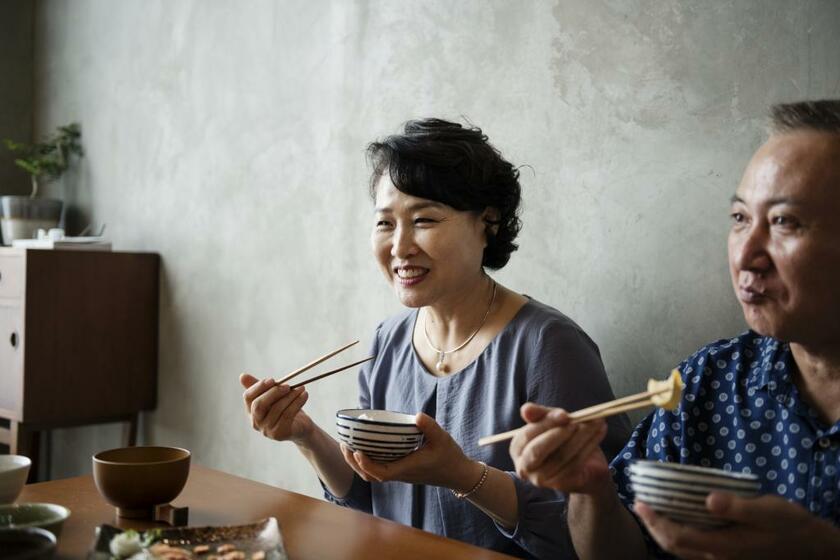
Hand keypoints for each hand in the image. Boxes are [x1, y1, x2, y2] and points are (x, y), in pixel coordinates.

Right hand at [240, 373, 312, 443]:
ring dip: (290, 396)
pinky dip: (297, 402)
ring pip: (276, 409)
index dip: (258, 387)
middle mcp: (256, 422)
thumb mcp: (274, 395)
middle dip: (273, 392)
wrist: (301, 427)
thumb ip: (261, 386)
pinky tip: (305, 395)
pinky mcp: (279, 434)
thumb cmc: (286, 408)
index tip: (272, 379)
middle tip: (287, 385)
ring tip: (301, 388)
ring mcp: (267, 430)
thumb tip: (242, 376)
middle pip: (259, 405)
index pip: (248, 397)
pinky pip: (288, 415)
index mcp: (251, 411)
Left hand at [339, 413, 481, 490]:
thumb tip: (417, 415)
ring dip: (358, 463)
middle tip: (345, 444)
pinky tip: (365, 446)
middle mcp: (400, 473)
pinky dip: (367, 461)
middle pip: (370, 475)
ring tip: (349, 446)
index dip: (366, 464)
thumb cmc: (449, 456)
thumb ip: (429, 427)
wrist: (457, 473)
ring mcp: (399, 473)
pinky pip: (378, 469)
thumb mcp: (442, 438)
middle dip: (354, 463)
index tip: (357, 451)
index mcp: (407, 469)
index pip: (380, 473)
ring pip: (372, 474)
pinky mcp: (401, 470)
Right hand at [509, 402, 609, 492]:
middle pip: (538, 450)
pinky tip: (599, 432)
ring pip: (561, 456)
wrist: (585, 464)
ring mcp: (541, 479)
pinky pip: (575, 463)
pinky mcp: (561, 484)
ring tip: (596, 421)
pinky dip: (589, 445)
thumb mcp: (551, 422)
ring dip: (581, 436)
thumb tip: (526, 409)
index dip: (545, 423)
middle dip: (559, 433)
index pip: (527, 435)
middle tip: (578, 421)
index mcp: (517, 448)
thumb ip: (540, 414)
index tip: (564, 414)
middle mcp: (524, 467)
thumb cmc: (562, 439)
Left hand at [635, 492, 839, 559]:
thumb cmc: (790, 526)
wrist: (811, 548)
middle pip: (674, 546)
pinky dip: (678, 535)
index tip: (640, 502)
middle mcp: (717, 558)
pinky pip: (693, 550)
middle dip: (652, 526)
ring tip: (651, 511)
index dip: (655, 521)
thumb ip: (737, 507)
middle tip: (639, 504)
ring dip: (663, 531)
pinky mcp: (727, 556)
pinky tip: (677, 519)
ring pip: (681, 551)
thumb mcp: (767, 511)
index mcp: (723, 546)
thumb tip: (709, 499)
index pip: (677, 537)